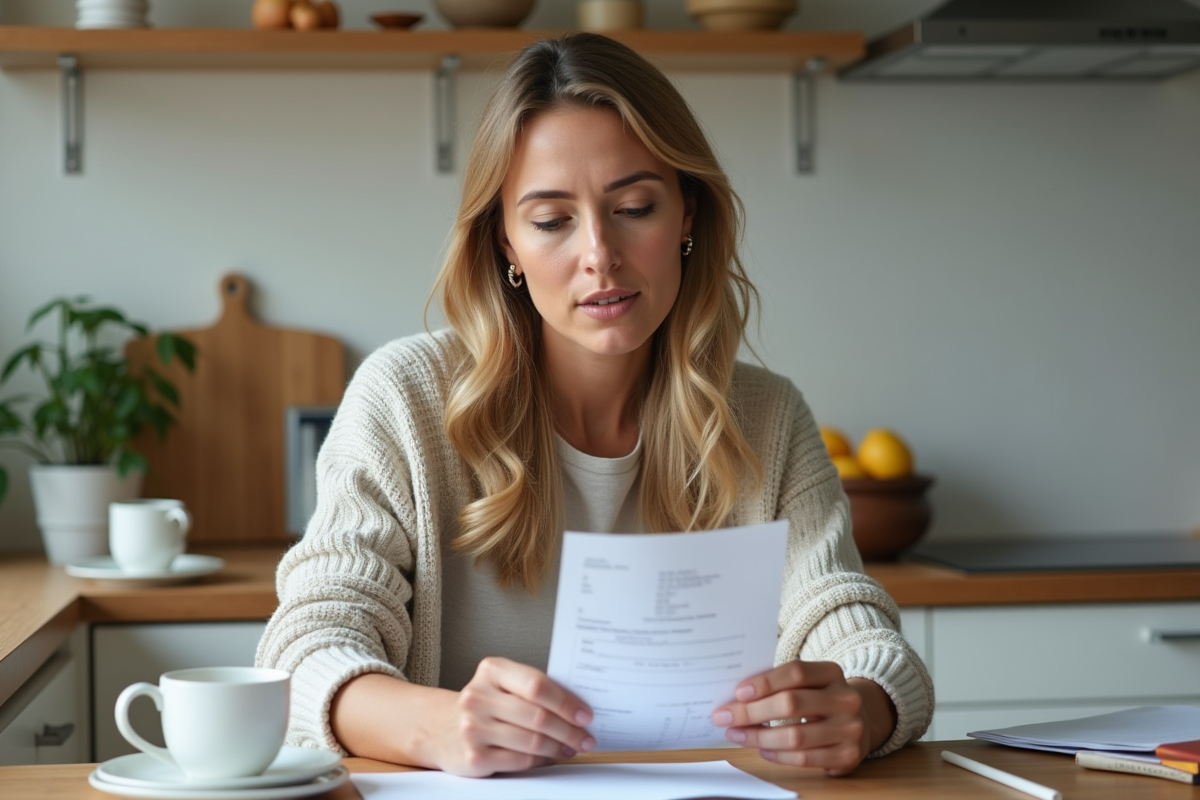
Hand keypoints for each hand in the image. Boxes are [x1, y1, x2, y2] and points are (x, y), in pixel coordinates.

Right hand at [432, 657, 595, 776]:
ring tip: (572, 747)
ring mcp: (473, 728)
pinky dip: (542, 760)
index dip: (566, 702)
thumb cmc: (485, 703)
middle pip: (538, 717)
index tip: (585, 714)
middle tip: (585, 736)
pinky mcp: (474, 757)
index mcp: (491, 670)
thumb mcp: (502, 683)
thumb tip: (576, 708)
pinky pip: (520, 761)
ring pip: (532, 742)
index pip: (537, 685)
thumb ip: (533, 689)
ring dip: (559, 747)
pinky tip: (550, 756)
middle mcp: (478, 697)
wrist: (440, 726)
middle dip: (569, 730)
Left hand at [711, 661, 892, 775]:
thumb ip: (781, 684)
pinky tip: (761, 749)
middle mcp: (846, 699)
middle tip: (725, 716)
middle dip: (751, 712)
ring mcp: (850, 729)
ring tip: (737, 734)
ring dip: (758, 737)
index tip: (738, 692)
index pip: (796, 672)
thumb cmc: (821, 698)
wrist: (862, 721)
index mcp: (833, 673)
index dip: (765, 682)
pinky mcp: (848, 755)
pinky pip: (804, 758)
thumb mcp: (810, 683)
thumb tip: (737, 697)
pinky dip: (778, 755)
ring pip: (795, 736)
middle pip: (791, 704)